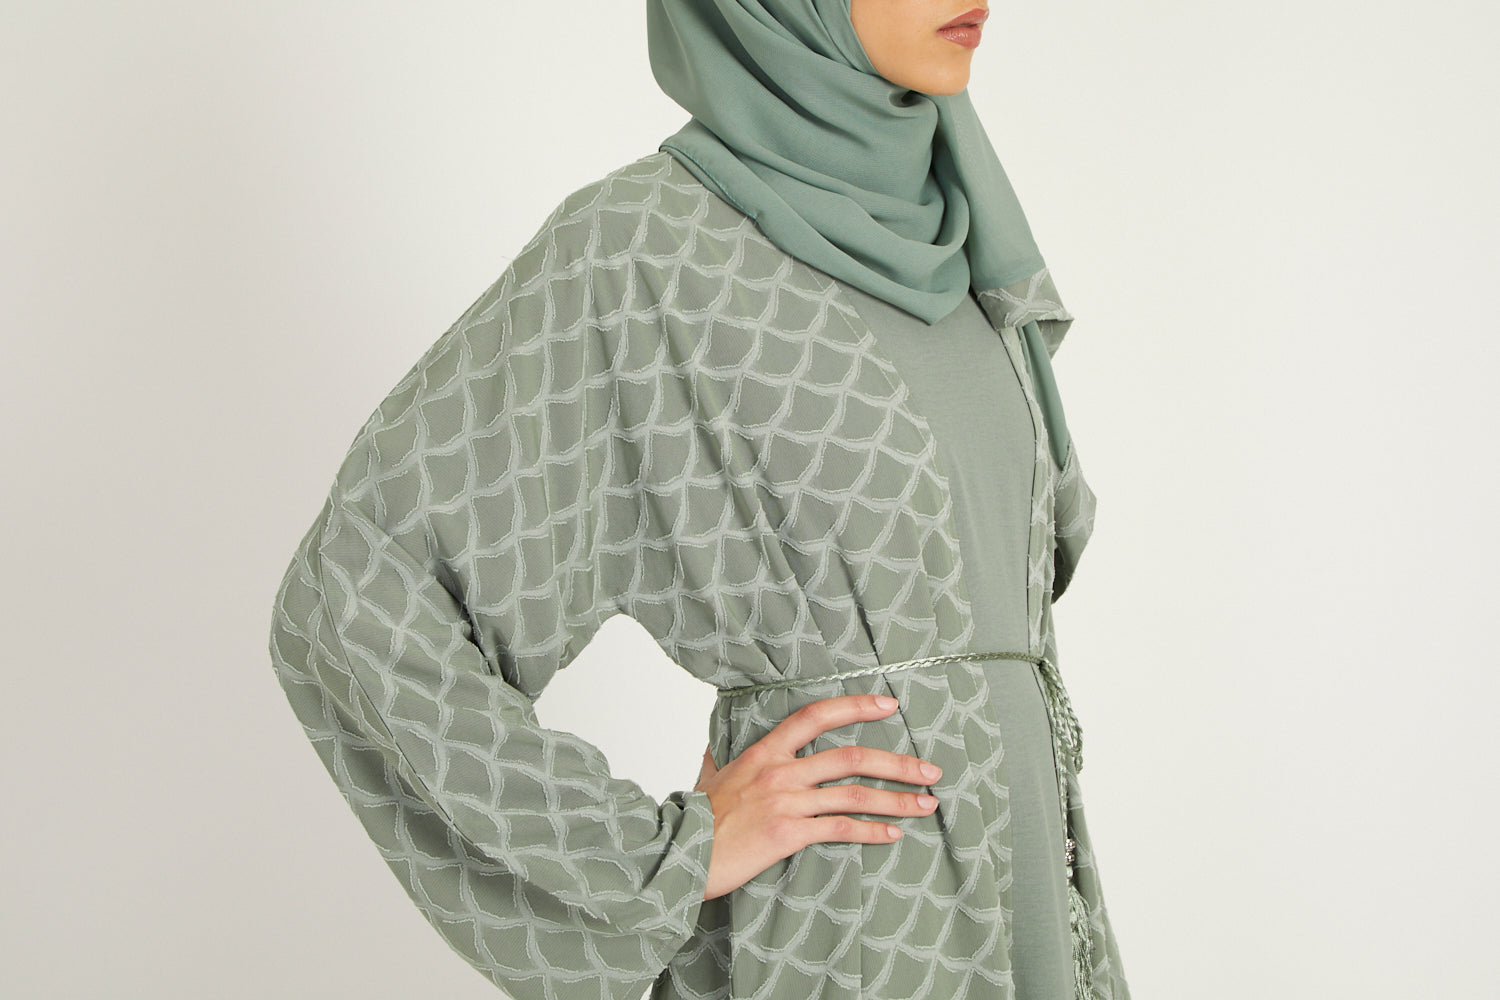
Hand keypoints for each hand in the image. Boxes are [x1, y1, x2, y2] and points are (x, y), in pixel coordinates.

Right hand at [692, 694, 941, 900]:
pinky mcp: (788, 833)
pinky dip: (871, 831)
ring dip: (897, 800)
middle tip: (930, 770)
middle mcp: (779, 772)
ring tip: (927, 805)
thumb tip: (710, 753)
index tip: (888, 705)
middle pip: (851, 757)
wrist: (677, 852)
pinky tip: (893, 835)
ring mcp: (785, 802)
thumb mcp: (706, 779)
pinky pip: (840, 829)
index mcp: (763, 752)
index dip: (855, 706)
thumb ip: (717, 762)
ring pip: (854, 794)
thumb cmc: (692, 818)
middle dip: (898, 763)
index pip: (815, 716)